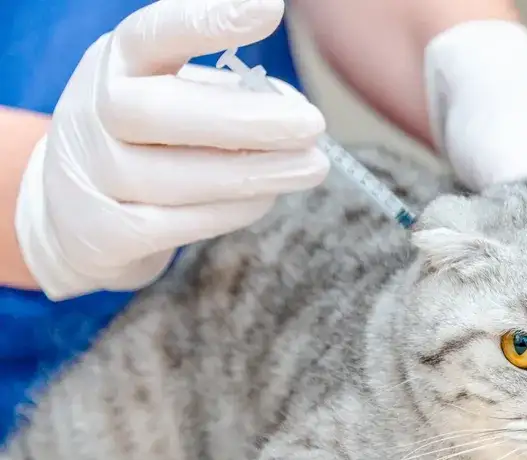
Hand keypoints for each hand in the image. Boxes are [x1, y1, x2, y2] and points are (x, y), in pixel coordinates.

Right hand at [16, 0, 328, 299]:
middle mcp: (92, 113)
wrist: (76, 218)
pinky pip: (174, 224)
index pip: (153, 34)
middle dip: (245, 120)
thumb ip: (227, 94)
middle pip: (158, 112)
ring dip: (253, 172)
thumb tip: (293, 107)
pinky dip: (229, 211)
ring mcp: (90, 176)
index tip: (269, 10)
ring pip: (172, 177)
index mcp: (116, 63)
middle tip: (312, 124)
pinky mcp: (104, 233)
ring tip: (311, 167)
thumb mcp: (173, 97)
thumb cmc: (146, 144)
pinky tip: (267, 198)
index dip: (207, 22)